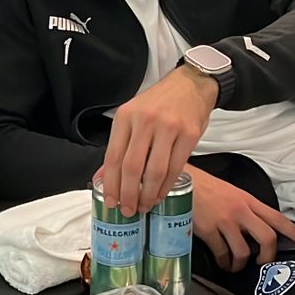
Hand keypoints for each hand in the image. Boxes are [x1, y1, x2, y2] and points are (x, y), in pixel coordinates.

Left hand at [100, 64, 217, 215]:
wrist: (191, 84)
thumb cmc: (159, 103)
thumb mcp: (132, 116)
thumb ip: (120, 145)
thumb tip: (103, 178)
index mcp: (126, 116)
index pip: (113, 157)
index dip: (111, 184)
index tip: (111, 202)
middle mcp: (145, 121)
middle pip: (132, 167)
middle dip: (128, 194)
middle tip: (128, 210)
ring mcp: (168, 127)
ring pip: (154, 171)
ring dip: (148, 195)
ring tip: (145, 205)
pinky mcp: (189, 134)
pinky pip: (175, 168)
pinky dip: (166, 186)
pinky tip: (160, 194)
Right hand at [188, 164, 294, 272]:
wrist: (179, 180)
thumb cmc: (204, 187)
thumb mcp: (230, 193)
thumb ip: (245, 210)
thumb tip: (255, 230)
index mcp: (248, 200)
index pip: (278, 218)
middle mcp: (240, 210)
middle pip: (267, 238)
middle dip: (268, 256)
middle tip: (263, 263)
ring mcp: (224, 221)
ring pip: (244, 251)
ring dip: (241, 264)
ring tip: (235, 265)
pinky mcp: (208, 229)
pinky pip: (222, 254)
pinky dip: (224, 263)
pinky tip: (222, 262)